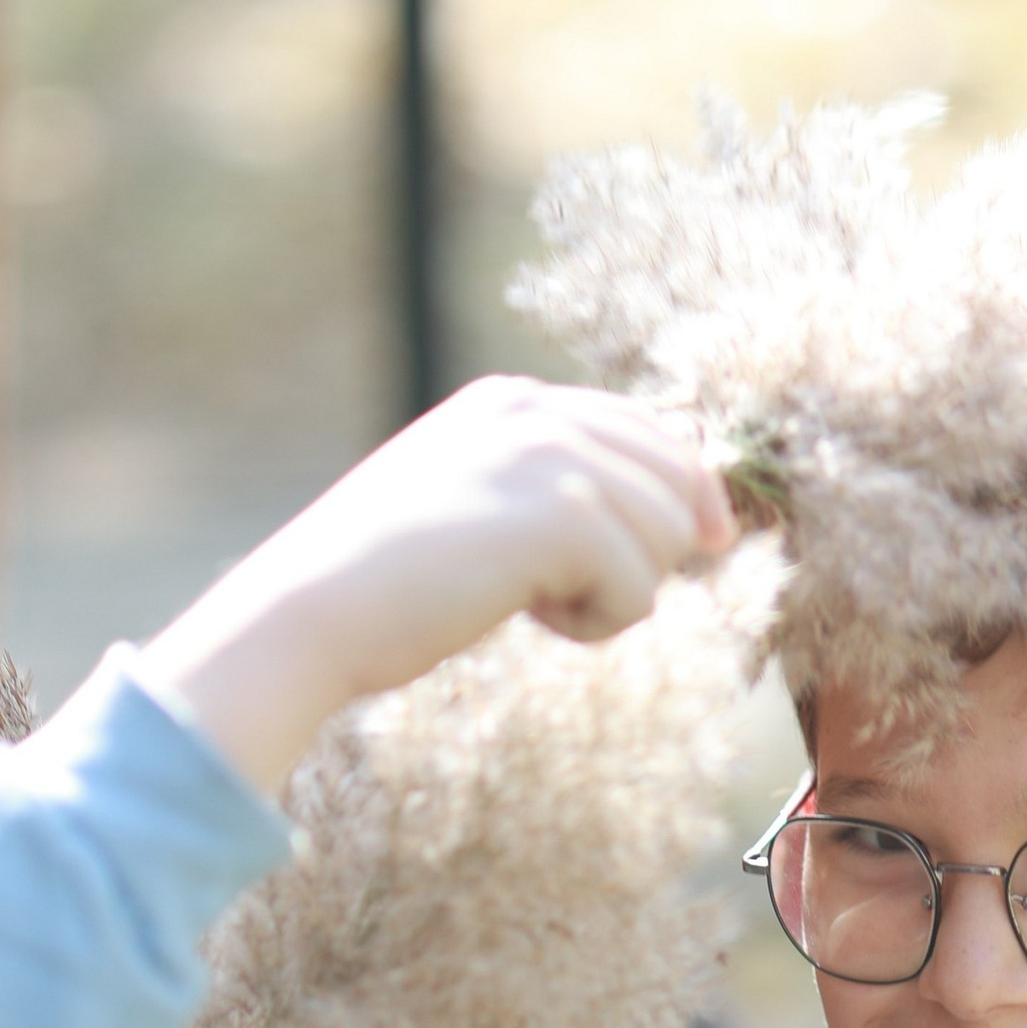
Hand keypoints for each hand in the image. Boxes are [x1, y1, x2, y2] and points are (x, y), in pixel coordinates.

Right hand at [137, 382, 734, 791]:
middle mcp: (537, 412)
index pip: (651, 431)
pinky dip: (596, 626)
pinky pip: (640, 591)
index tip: (713, 540)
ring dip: (614, 593)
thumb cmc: (386, 583)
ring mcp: (551, 457)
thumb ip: (553, 491)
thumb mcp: (473, 506)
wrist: (313, 610)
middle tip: (570, 590)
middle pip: (677, 480)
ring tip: (532, 603)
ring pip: (667, 539)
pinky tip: (526, 618)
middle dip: (650, 551)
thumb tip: (683, 519)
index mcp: (514, 401)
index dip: (691, 491)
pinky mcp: (564, 517)